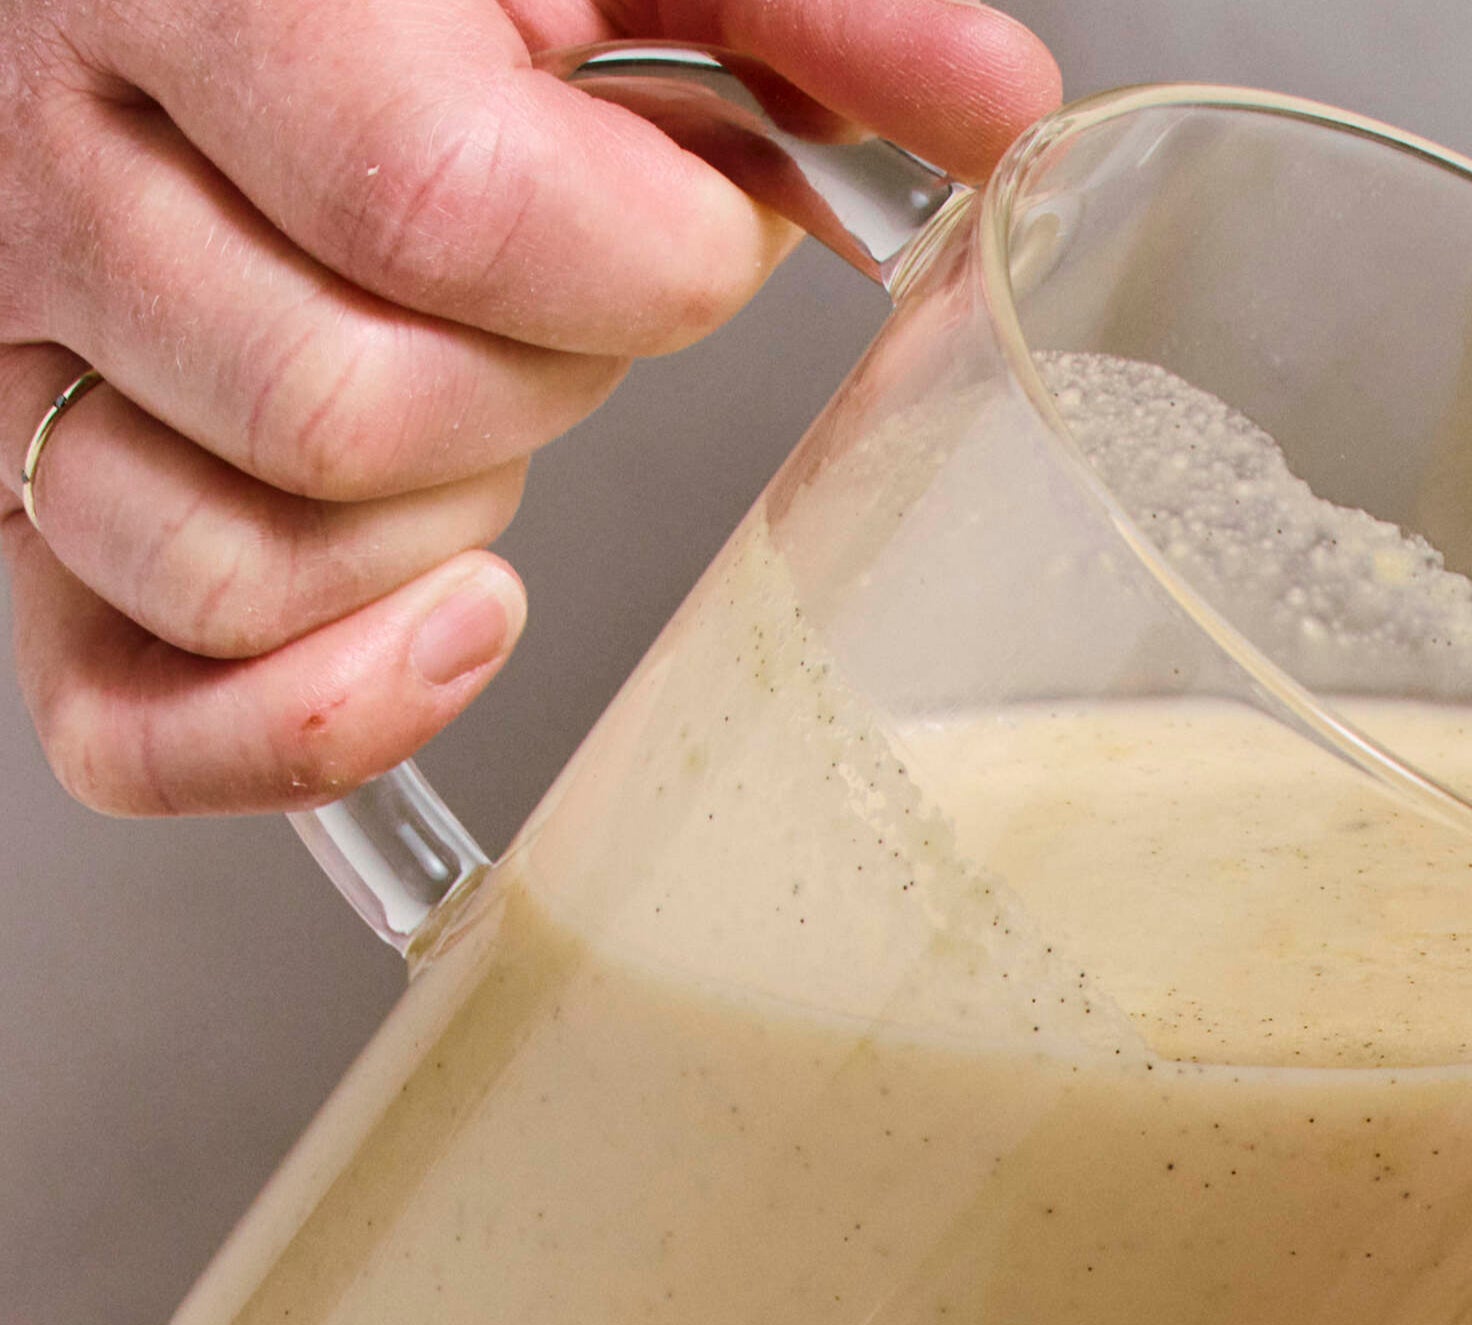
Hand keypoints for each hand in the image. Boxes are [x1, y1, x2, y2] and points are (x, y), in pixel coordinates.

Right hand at [0, 2, 1056, 814]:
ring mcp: (21, 352)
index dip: (636, 259)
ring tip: (462, 389)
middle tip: (554, 290)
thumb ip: (800, 7)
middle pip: (349, 408)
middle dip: (533, 382)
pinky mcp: (20, 506)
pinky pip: (118, 717)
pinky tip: (441, 630)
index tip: (683, 215)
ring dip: (421, 529)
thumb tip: (992, 98)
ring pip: (237, 563)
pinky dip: (305, 723)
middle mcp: (55, 161)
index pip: (440, 211)